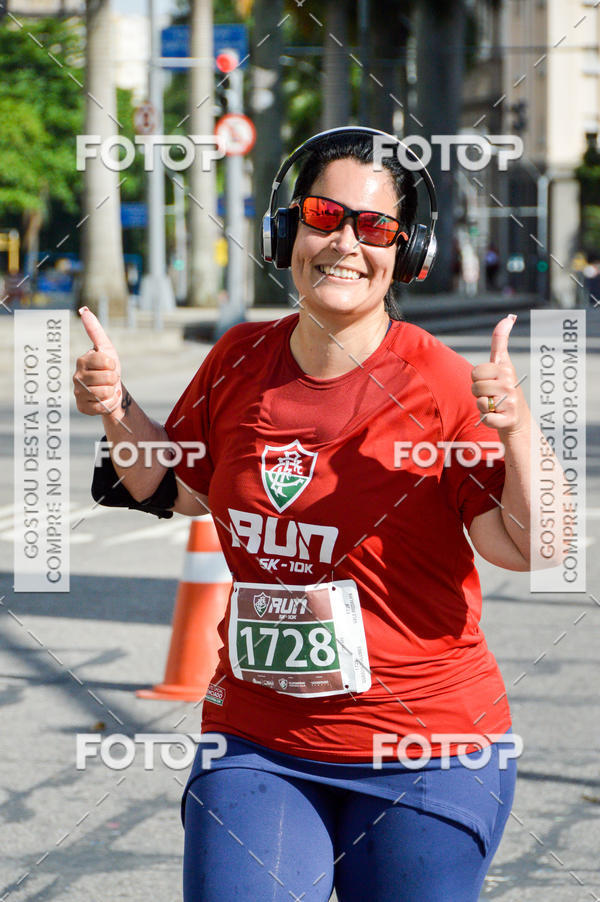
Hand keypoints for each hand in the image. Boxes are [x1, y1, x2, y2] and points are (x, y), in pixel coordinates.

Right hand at [73, 307, 123, 418]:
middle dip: (114, 379)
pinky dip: (109, 404)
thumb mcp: (106, 348)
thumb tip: (83, 310)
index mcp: (82, 361)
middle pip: (108, 378)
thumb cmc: (108, 368)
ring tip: (107, 389)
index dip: (113, 365)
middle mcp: (77, 376)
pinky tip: (105, 400)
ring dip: (112, 392)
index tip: (110, 366)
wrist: (111, 391)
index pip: (106, 361)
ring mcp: (78, 393)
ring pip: (105, 393)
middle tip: (109, 379)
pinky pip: (103, 406)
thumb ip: (95, 330)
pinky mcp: (82, 407)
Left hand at [471, 314, 525, 433]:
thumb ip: (500, 341)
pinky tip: (496, 416)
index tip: (490, 379)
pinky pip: (485, 417)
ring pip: (479, 402)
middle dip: (478, 392)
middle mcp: (510, 384)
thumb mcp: (503, 363)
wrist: (518, 419)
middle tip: (490, 394)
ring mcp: (510, 402)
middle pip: (475, 387)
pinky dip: (486, 418)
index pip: (476, 371)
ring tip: (493, 404)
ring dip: (482, 405)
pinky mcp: (508, 419)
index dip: (477, 377)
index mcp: (506, 369)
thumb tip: (508, 318)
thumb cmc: (505, 388)